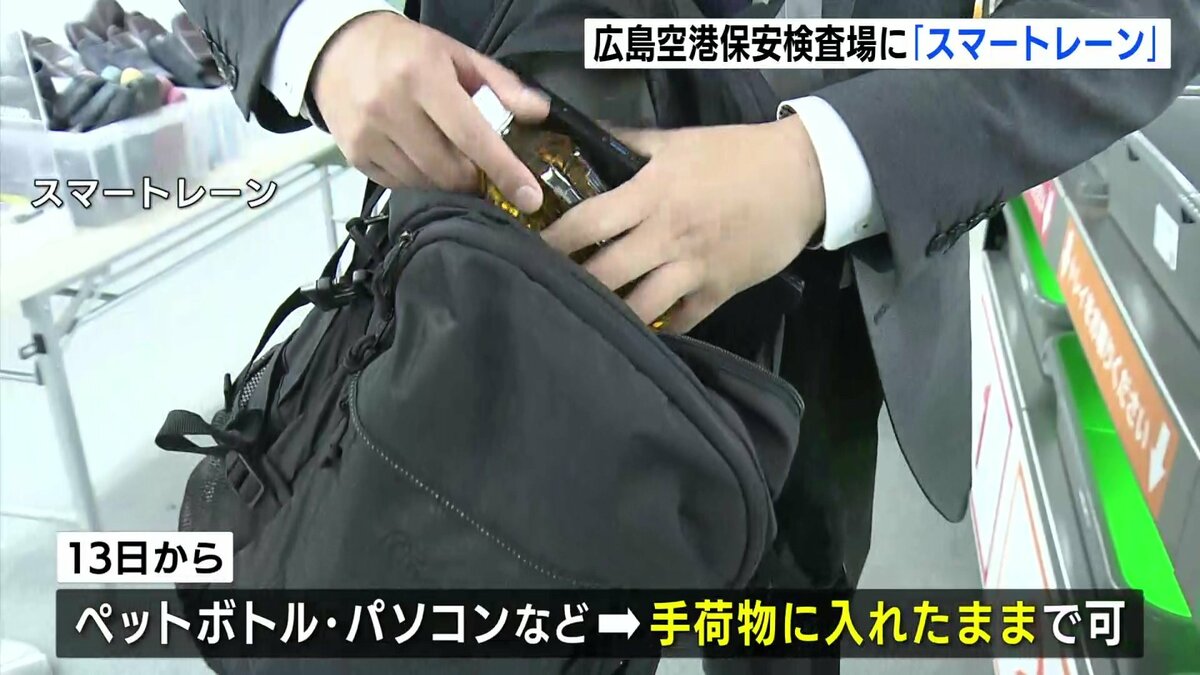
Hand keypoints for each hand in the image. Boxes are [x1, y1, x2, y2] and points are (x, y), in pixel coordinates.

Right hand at [312, 12, 548, 211]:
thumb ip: (500, 84)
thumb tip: (539, 112)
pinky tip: (421, 158)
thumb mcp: (455, 54)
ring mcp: (368, 135)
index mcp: (422, 77)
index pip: (472, 135)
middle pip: (450, 170)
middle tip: (482, 169)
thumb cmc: (406, 50)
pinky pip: (400, 185)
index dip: (504, 170)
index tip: (530, 198)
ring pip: (426, 183)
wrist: (336, 49)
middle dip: (475, 178)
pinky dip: (420, 180)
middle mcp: (391, 108)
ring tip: (450, 159)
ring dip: (447, 181)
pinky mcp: (354, 156)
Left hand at [541, 116, 825, 332]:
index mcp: (652, 194)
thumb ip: (628, 143)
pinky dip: (656, 327)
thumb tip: (584, 137)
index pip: (588, 223)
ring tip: (584, 318)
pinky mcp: (718, 290)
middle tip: (546, 290)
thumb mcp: (678, 141)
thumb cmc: (736, 154)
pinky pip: (679, 320)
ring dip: (610, 314)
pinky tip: (636, 330)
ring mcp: (694, 268)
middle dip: (572, 285)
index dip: (552, 241)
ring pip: (639, 305)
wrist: (802, 177)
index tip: (525, 249)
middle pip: (605, 273)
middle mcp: (667, 235)